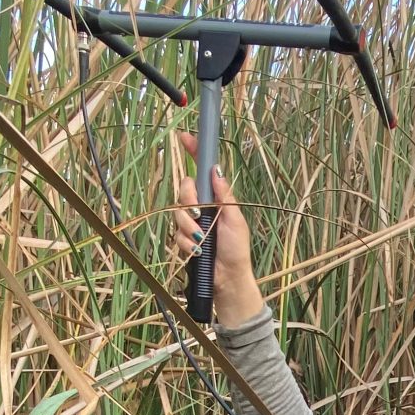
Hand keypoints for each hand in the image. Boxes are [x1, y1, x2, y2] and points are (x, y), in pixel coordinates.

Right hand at [172, 131, 263, 323]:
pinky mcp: (184, 239)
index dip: (193, 152)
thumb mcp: (235, 218)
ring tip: (203, 240)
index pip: (201, 170)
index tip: (185, 136)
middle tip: (200, 215)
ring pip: (177, 212)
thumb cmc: (236, 249)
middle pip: (183, 188)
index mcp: (215, 197)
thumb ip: (224, 195)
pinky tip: (198, 252)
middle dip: (189, 202)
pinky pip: (177, 234)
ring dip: (190, 228)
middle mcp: (201, 206)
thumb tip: (216, 169)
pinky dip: (187, 243)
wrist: (228, 278)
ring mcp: (191, 222)